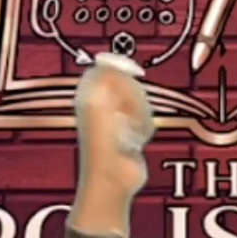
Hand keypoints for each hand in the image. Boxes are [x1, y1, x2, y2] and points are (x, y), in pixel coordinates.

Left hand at [73, 54, 155, 216]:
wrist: (113, 178)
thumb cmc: (103, 147)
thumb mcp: (98, 104)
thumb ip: (104, 78)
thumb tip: (109, 59)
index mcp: (89, 94)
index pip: (109, 67)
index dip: (122, 73)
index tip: (130, 78)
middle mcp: (102, 103)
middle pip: (129, 83)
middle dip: (134, 97)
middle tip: (126, 114)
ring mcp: (117, 117)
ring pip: (141, 100)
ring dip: (141, 114)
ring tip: (130, 130)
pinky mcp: (131, 130)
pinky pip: (147, 116)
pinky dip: (145, 126)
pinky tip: (137, 138)